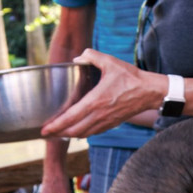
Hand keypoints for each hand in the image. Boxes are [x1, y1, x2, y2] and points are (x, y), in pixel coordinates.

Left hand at [41, 50, 157, 138]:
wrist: (149, 92)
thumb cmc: (130, 77)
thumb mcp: (110, 62)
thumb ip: (92, 56)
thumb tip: (77, 58)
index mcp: (96, 100)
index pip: (71, 117)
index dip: (55, 125)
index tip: (44, 129)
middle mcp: (99, 114)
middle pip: (73, 130)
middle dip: (58, 134)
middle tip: (46, 133)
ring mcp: (106, 121)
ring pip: (83, 134)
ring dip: (68, 135)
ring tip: (57, 134)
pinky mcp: (112, 124)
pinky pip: (93, 133)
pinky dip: (82, 134)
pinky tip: (76, 132)